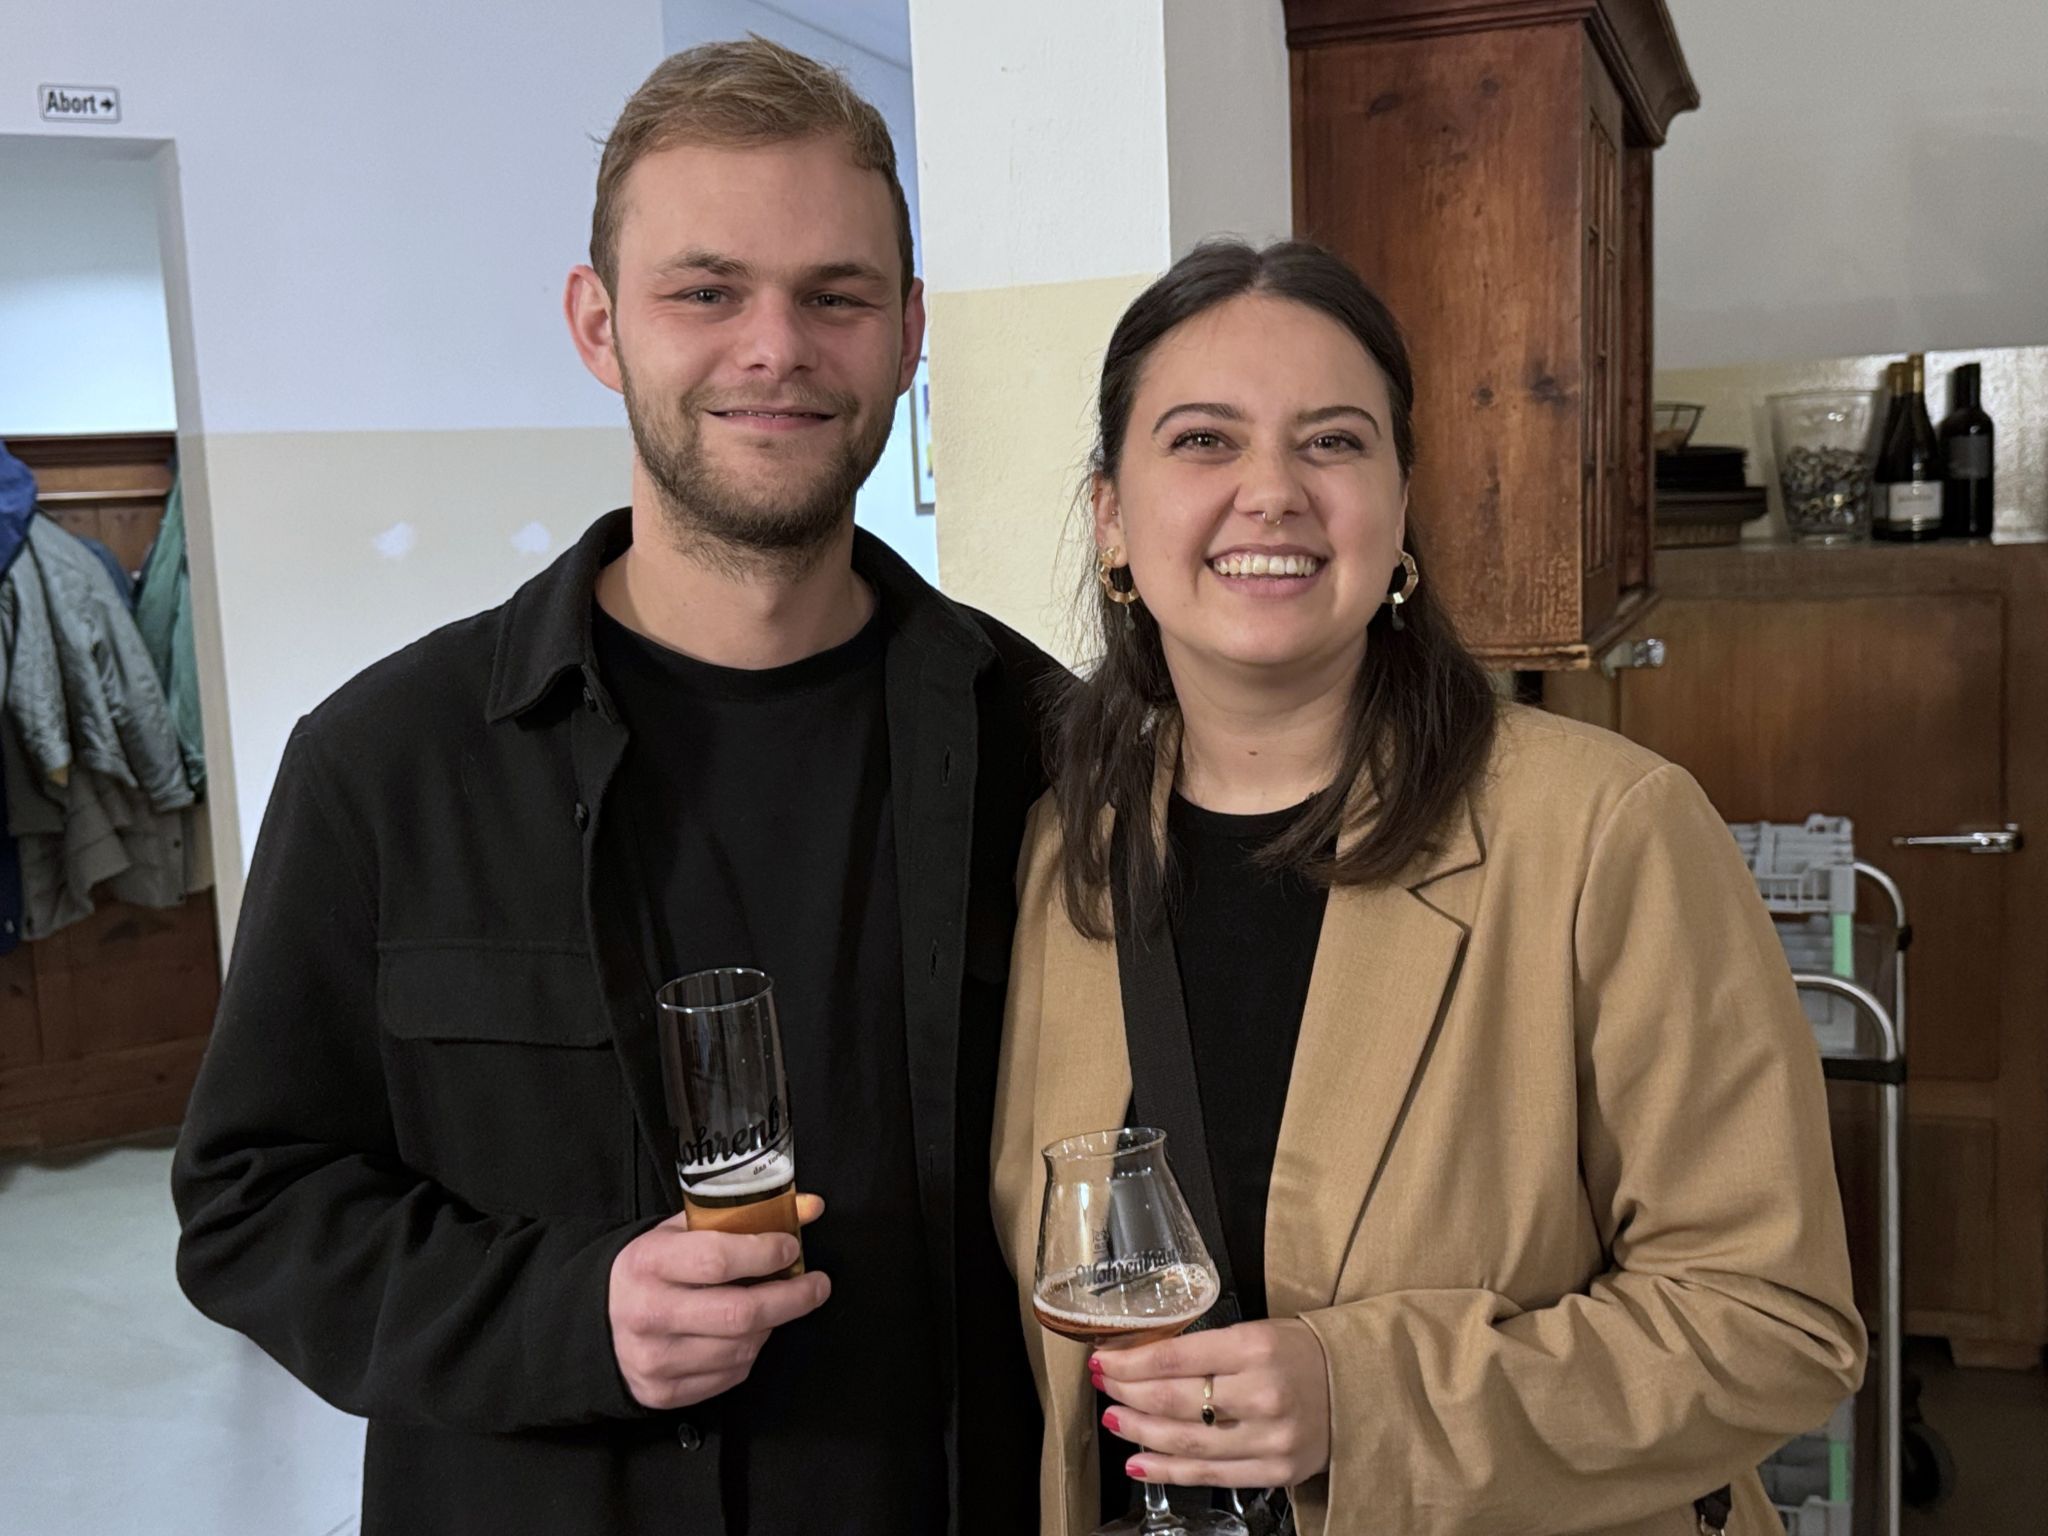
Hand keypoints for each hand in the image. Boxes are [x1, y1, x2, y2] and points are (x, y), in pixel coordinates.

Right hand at [608, 1193, 829, 1409]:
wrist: (598, 1319)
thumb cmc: (653, 1268)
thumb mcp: (683, 1229)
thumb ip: (744, 1216)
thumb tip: (811, 1208)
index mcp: (649, 1263)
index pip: (717, 1260)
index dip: (765, 1253)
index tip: (791, 1246)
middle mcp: (649, 1313)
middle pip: (739, 1314)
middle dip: (791, 1298)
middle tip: (817, 1285)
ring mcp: (655, 1359)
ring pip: (742, 1348)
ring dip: (772, 1325)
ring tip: (776, 1305)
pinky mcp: (664, 1392)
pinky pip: (731, 1375)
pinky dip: (751, 1352)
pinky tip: (748, 1332)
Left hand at [1094, 1318, 1330, 1489]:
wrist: (1360, 1388)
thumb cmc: (1304, 1354)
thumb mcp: (1257, 1331)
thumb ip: (1206, 1347)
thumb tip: (1144, 1360)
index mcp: (1256, 1347)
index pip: (1174, 1357)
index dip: (1130, 1362)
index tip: (1104, 1360)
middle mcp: (1263, 1394)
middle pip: (1174, 1400)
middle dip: (1128, 1393)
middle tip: (1105, 1386)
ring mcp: (1269, 1439)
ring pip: (1186, 1441)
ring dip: (1139, 1432)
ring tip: (1114, 1420)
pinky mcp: (1274, 1471)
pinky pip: (1209, 1474)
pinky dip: (1168, 1470)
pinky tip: (1140, 1461)